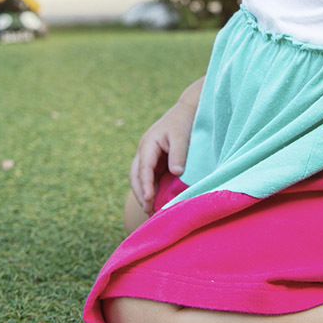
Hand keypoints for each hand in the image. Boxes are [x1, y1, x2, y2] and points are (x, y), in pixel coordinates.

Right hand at [129, 89, 199, 214]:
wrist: (186, 111)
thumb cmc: (183, 123)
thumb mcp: (181, 136)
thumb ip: (178, 154)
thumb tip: (176, 173)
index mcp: (148, 144)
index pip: (143, 168)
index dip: (145, 184)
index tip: (148, 198)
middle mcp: (144, 151)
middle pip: (136, 176)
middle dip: (140, 193)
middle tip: (148, 210)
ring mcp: (148, 157)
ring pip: (140, 178)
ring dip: (144, 194)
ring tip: (151, 211)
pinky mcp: (155, 162)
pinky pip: (149, 178)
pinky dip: (151, 190)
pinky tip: (156, 201)